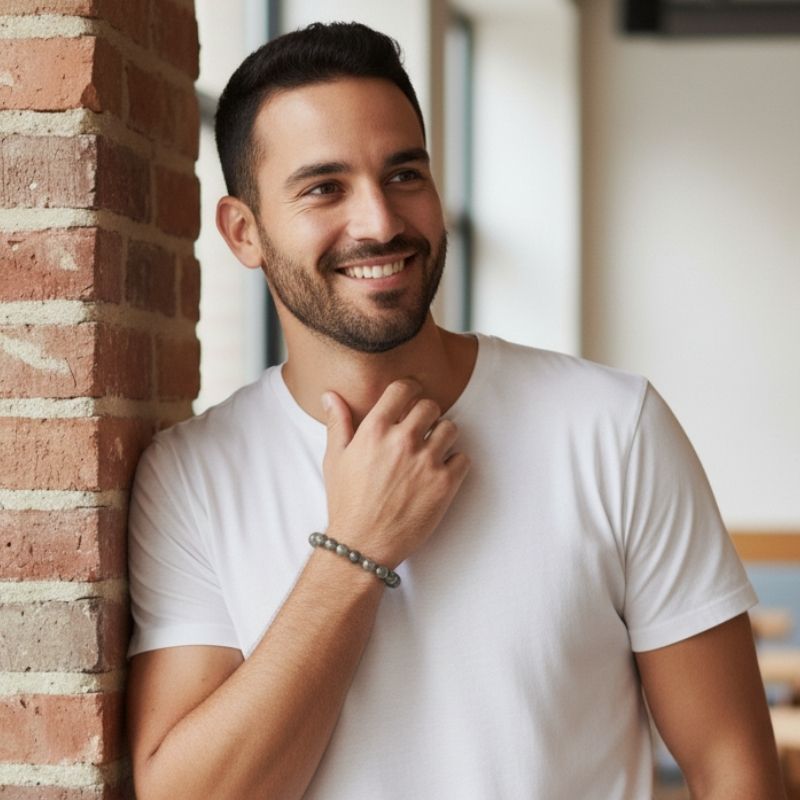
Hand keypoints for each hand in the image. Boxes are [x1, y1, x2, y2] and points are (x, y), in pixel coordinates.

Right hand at [321, 379, 469, 567]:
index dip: (410, 390)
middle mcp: (402, 441)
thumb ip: (338, 424)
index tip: (412, 397)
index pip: (403, 389)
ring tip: (432, 451)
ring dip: (443, 436)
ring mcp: (426, 462)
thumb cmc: (347, 503)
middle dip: (427, 415)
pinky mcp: (445, 484)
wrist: (363, 545)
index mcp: (374, 430)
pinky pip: (463, 458)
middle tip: (421, 429)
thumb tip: (331, 396)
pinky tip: (440, 473)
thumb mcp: (335, 460)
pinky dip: (455, 463)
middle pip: (430, 406)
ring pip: (450, 429)